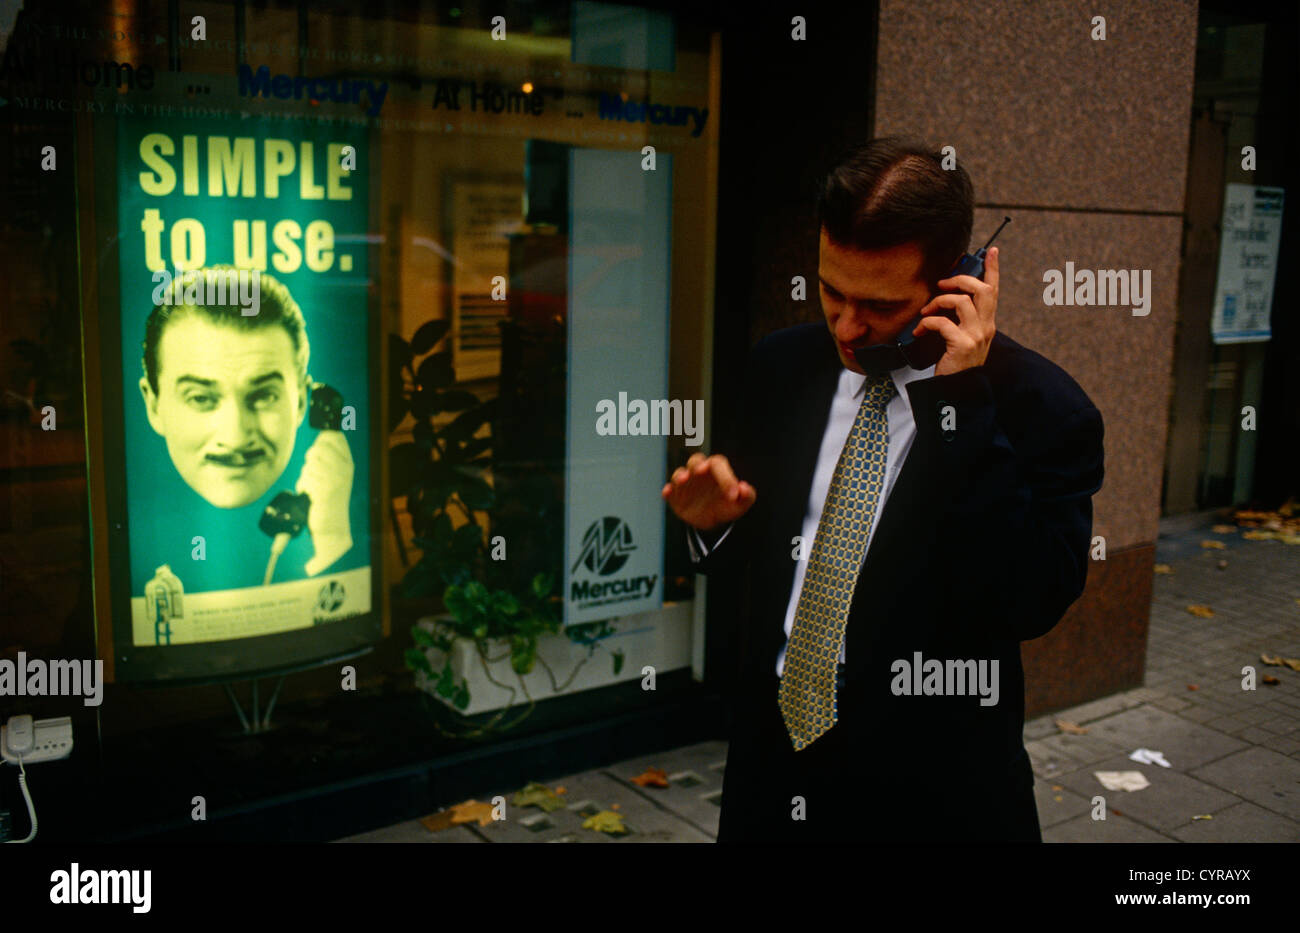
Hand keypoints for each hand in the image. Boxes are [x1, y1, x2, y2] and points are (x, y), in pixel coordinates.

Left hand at [296, 430, 353, 574]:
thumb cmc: (329, 498)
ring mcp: (336, 478)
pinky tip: (311, 495)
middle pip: (318, 448)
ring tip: (314, 487)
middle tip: (315, 474)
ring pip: (309, 464)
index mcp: (348, 462)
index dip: (322, 440)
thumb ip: (330, 454)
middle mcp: (345, 468)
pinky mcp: (324, 489)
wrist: (332, 525)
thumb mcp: (334, 473)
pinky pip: (305, 479)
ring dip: (306, 476)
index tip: (319, 454)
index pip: (334, 436)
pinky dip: (303, 487)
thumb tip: (324, 431)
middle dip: (310, 460)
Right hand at [661, 453, 755, 530]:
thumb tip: (743, 488)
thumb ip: (747, 495)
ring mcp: (685, 484)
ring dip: (679, 476)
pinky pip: (669, 491)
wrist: (712, 521)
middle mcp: (699, 472)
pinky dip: (668, 491)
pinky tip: (667, 493)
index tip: (733, 494)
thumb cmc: (727, 506)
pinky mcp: (675, 496)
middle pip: (695, 460)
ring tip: (682, 480)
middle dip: (696, 464)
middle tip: (699, 471)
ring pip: (679, 473)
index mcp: (716, 470)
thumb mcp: (741, 504)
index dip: (725, 476)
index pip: (718, 464)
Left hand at [913, 246, 998, 375]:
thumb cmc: (955, 364)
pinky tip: (920, 330)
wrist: (957, 391)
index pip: (994, 290)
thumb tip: (946, 298)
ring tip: (926, 310)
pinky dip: (928, 322)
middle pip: (982, 289)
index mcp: (987, 323)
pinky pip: (943, 322)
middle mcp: (986, 327)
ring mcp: (976, 335)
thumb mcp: (963, 339)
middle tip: (943, 284)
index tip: (992, 251)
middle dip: (961, 279)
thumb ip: (961, 320)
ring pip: (962, 302)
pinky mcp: (962, 344)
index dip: (993, 269)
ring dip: (939, 301)